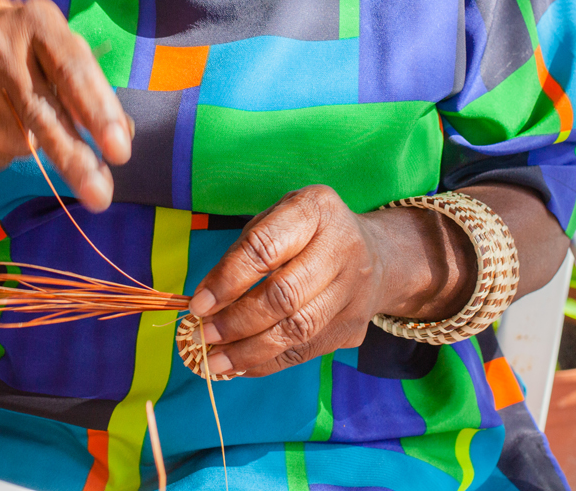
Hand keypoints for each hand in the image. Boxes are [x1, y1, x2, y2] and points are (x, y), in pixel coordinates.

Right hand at [0, 0, 130, 211]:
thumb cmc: (22, 54)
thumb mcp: (57, 52)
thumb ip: (91, 87)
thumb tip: (124, 133)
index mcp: (36, 22)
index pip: (73, 72)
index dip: (98, 113)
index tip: (120, 153)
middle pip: (42, 115)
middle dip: (74, 159)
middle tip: (100, 196)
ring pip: (17, 144)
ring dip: (33, 150)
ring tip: (19, 119)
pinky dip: (2, 155)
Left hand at [186, 185, 473, 376]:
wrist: (377, 256)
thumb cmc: (308, 235)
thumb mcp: (276, 220)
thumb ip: (241, 254)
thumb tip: (204, 303)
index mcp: (316, 210)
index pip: (265, 248)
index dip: (228, 279)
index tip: (198, 304)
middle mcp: (343, 248)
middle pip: (284, 295)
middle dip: (237, 321)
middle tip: (203, 335)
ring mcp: (355, 291)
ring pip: (297, 331)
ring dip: (249, 351)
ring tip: (214, 360)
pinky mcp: (354, 327)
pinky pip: (304, 352)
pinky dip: (266, 363)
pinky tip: (239, 365)